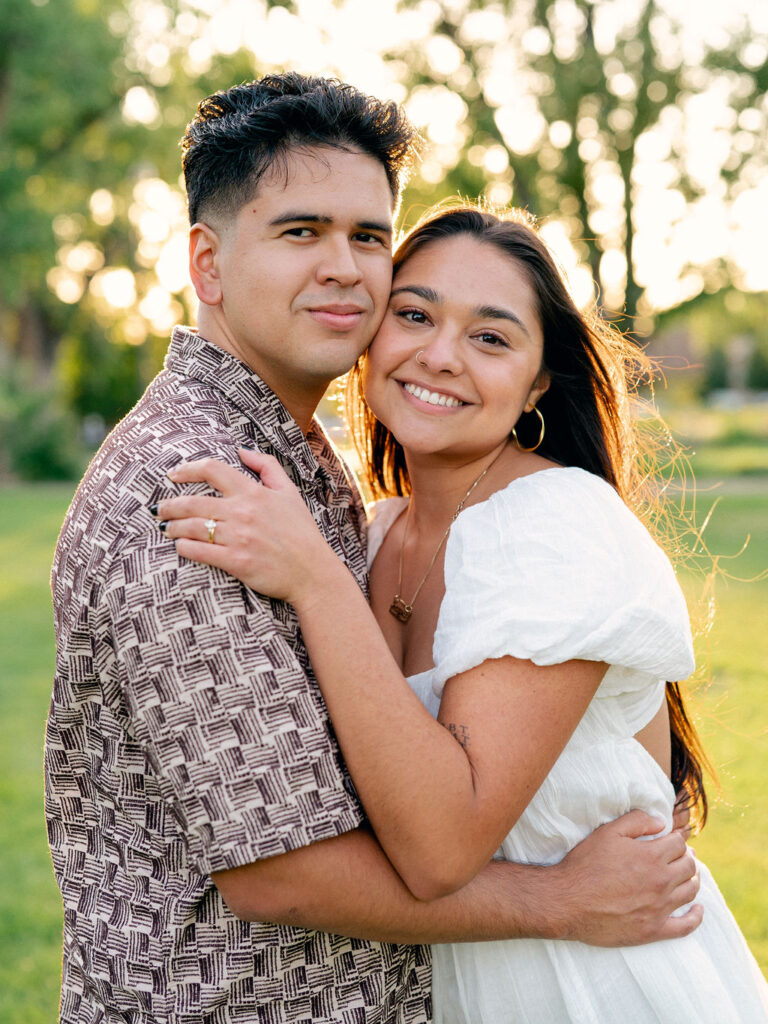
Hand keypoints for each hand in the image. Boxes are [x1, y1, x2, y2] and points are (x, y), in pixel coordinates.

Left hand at [155, 449, 338, 602]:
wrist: (312, 572)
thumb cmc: (302, 532)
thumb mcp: (290, 492)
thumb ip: (267, 466)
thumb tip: (242, 450)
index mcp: (254, 492)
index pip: (213, 470)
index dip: (187, 469)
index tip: (173, 475)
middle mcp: (243, 512)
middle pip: (193, 502)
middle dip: (170, 505)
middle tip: (160, 510)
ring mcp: (238, 537)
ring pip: (191, 527)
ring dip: (173, 528)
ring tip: (166, 529)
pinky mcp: (236, 562)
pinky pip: (199, 552)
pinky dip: (184, 548)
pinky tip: (181, 547)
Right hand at [552, 810, 701, 946]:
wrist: (569, 901)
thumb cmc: (586, 864)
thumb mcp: (607, 832)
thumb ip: (636, 821)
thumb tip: (661, 822)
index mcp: (652, 856)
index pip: (678, 843)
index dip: (675, 838)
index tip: (670, 839)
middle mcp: (661, 882)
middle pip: (688, 866)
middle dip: (687, 856)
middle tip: (680, 855)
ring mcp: (659, 908)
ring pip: (690, 891)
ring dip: (693, 880)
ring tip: (688, 875)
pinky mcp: (654, 930)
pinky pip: (685, 926)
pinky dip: (696, 917)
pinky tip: (698, 910)